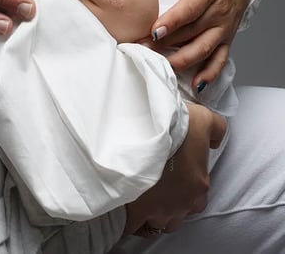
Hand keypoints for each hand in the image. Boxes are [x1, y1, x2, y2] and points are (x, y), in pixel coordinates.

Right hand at [124, 103, 225, 236]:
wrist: (141, 133)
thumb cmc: (172, 127)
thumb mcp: (202, 118)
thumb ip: (215, 129)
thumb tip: (216, 140)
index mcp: (198, 184)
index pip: (199, 194)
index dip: (187, 183)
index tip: (174, 171)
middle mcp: (183, 204)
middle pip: (182, 213)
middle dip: (174, 204)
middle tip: (160, 186)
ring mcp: (160, 211)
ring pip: (161, 223)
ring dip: (156, 214)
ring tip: (146, 199)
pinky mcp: (138, 214)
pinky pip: (138, 228)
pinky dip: (135, 223)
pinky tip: (131, 211)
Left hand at [149, 0, 252, 87]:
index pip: (190, 9)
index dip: (173, 22)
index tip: (154, 32)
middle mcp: (218, 12)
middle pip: (191, 32)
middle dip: (167, 44)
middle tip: (142, 49)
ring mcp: (223, 28)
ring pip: (203, 49)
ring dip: (182, 60)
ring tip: (160, 67)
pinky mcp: (226, 38)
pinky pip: (220, 59)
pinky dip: (209, 73)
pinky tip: (196, 85)